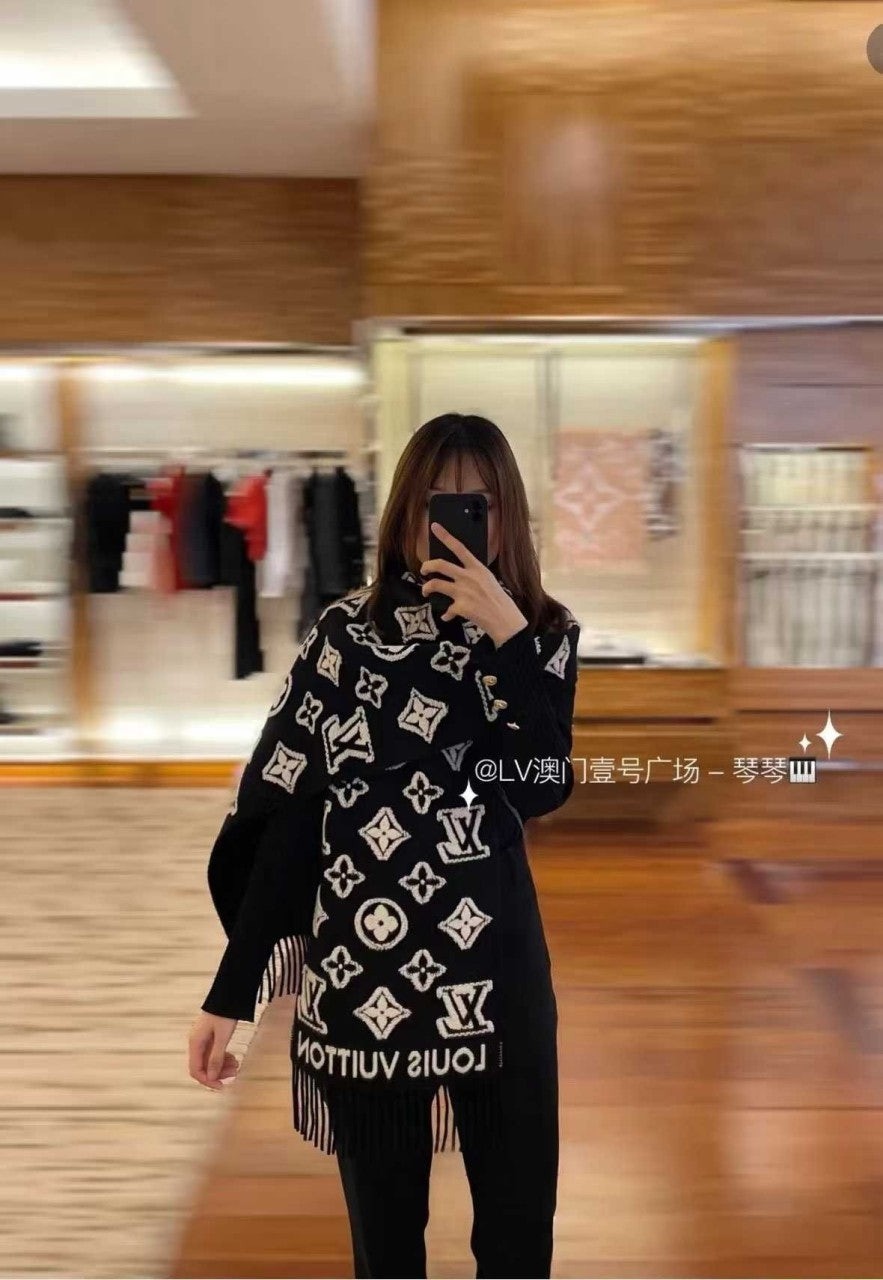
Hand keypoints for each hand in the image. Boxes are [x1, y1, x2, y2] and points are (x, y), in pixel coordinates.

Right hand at [189, 1011, 240, 1090]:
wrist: (228, 994)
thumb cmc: (224, 1014)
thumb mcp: (222, 1037)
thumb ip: (216, 1057)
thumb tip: (211, 1077)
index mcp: (195, 1043)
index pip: (196, 1070)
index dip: (207, 1080)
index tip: (221, 1086)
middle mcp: (197, 1042)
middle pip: (203, 1066)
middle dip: (218, 1072)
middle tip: (234, 1072)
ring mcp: (203, 1039)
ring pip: (210, 1060)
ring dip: (222, 1065)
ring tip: (236, 1065)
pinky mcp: (211, 1036)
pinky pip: (214, 1052)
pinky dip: (223, 1057)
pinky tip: (233, 1058)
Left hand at [421, 521, 528, 646]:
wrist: (505, 620)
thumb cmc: (499, 600)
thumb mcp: (489, 580)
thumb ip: (473, 576)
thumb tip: (457, 576)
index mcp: (478, 568)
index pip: (459, 548)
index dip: (445, 536)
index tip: (434, 526)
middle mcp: (469, 577)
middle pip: (440, 565)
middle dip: (427, 565)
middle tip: (423, 569)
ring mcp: (463, 592)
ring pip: (435, 584)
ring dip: (426, 588)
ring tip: (426, 591)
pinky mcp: (460, 607)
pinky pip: (446, 609)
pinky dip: (446, 614)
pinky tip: (448, 616)